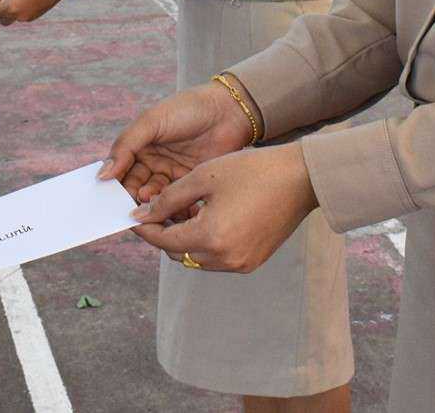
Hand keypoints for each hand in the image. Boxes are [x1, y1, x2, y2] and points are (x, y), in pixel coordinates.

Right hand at [102, 83, 254, 203]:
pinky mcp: (191, 184)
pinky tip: (174, 211)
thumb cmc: (188, 108)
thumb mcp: (151, 121)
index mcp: (139, 147)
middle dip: (133, 200)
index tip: (108, 200)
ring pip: (155, 199)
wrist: (229, 110)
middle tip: (134, 206)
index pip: (120, 171)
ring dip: (153, 206)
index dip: (114, 186)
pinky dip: (174, 209)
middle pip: (135, 189)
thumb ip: (125, 146)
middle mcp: (153, 163)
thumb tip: (102, 175)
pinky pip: (177, 202)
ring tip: (155, 205)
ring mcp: (172, 174)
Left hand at [129, 144, 317, 272]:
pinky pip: (217, 259)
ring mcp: (240, 263)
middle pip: (179, 254)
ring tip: (183, 212)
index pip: (164, 241)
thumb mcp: (204, 176)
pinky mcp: (252, 261)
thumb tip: (143, 214)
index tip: (134, 217)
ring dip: (185, 240)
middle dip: (164, 234)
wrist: (300, 179)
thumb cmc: (253, 171)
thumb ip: (169, 197)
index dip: (146, 229)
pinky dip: (206, 243)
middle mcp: (224, 258)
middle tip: (158, 211)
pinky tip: (208, 219)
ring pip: (197, 258)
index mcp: (209, 236)